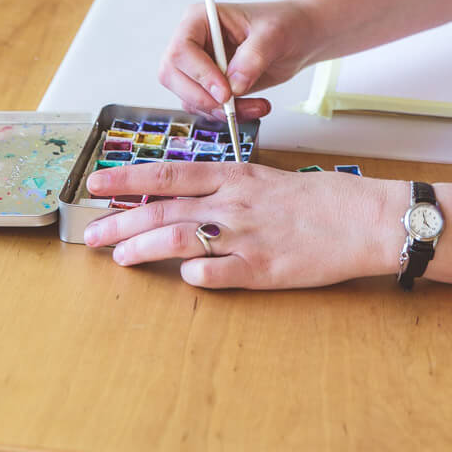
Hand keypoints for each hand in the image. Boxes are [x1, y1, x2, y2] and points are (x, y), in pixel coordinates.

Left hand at [83, 158, 403, 288]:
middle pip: (163, 209)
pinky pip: (219, 273)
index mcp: (234, 175)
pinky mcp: (263, 270)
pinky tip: (182, 278)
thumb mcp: (265, 179)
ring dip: (144, 248)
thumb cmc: (317, 198)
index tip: (96, 183)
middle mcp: (233, 202)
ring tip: (119, 258)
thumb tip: (183, 197)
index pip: (168, 174)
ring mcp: (245, 236)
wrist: (361, 217)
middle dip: (120, 222)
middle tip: (90, 235)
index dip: (128, 179)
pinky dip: (196, 275)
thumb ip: (225, 187)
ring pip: (180, 239)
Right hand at [158, 0, 315, 121]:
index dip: (199, 73)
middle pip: (172, 76)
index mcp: (201, 19)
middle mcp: (194, 42)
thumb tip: (235, 85)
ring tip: (257, 106)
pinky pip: (206, 108)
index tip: (225, 91)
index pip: (181, 49)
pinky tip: (255, 107)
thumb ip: (253, 56)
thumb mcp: (273, 34)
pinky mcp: (210, 86)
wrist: (297, 38)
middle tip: (232, 106)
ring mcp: (200, 66)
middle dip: (202, 98)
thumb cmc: (284, 24)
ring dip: (220, 110)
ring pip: (188, 97)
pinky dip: (229, 115)